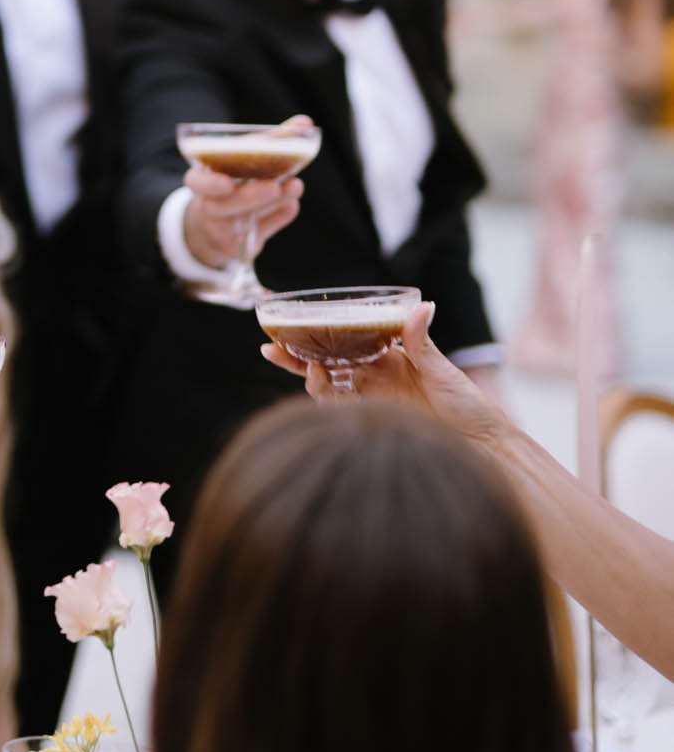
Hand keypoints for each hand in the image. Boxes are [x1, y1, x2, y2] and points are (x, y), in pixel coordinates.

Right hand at [180, 115, 314, 268]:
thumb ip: (271, 142)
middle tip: (275, 185)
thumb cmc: (232, 182)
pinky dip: (277, 219)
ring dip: (271, 204)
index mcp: (202, 182)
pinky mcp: (240, 246)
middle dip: (250, 195)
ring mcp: (223, 230)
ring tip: (294, 187)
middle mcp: (209, 207)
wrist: (214, 225)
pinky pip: (259, 233)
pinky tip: (292, 205)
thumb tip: (304, 122)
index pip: (197, 183)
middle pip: (223, 205)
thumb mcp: (243, 160)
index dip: (209, 184)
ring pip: (243, 220)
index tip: (227, 182)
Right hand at [261, 301, 500, 444]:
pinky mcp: (373, 423)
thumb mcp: (443, 371)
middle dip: (296, 357)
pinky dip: (327, 398)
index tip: (291, 325)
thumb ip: (421, 342)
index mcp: (388, 359)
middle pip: (327, 365)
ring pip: (329, 388)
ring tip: (308, 366)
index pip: (346, 343)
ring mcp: (372, 403)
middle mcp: (375, 380)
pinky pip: (341, 412)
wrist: (482, 446)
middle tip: (269, 348)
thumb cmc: (468, 406)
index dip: (319, 335)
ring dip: (311, 377)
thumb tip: (422, 306)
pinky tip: (322, 383)